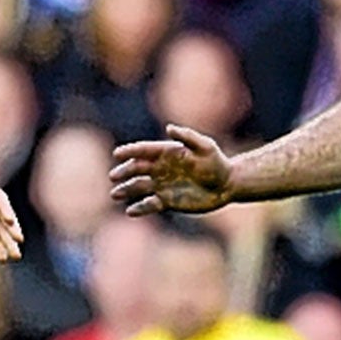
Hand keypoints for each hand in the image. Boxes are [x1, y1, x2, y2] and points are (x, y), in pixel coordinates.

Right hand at [110, 125, 233, 216]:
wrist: (226, 185)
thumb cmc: (217, 163)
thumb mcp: (206, 147)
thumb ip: (188, 137)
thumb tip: (169, 128)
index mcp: (166, 153)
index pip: (143, 151)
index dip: (129, 152)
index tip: (117, 154)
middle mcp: (160, 168)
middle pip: (136, 169)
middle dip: (124, 172)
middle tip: (114, 176)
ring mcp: (161, 185)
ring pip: (138, 187)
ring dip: (125, 190)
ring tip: (115, 194)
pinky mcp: (166, 201)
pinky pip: (149, 204)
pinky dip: (140, 208)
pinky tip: (130, 211)